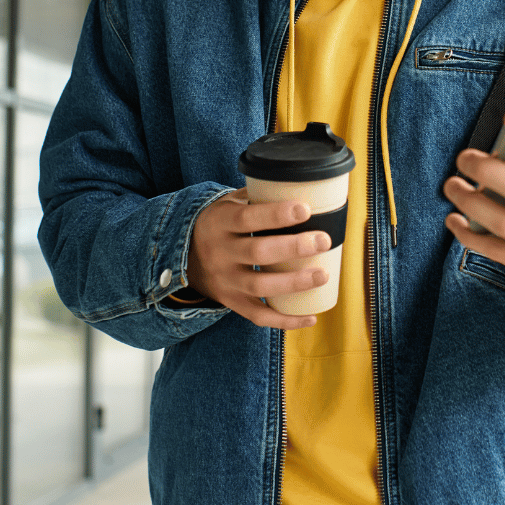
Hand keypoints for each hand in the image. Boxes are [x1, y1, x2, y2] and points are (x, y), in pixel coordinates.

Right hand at [187, 189, 330, 328]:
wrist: (181, 256)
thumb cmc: (219, 223)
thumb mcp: (228, 203)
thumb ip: (258, 196)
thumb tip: (303, 184)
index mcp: (220, 222)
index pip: (247, 218)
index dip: (277, 214)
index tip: (305, 209)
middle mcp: (220, 253)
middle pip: (257, 252)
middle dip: (294, 247)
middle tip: (323, 240)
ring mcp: (225, 280)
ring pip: (259, 286)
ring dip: (293, 283)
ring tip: (323, 275)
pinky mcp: (231, 301)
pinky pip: (258, 315)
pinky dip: (284, 320)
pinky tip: (310, 317)